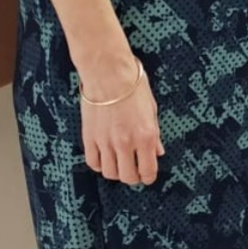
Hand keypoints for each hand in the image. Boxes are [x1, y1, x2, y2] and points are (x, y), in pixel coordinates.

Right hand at [78, 52, 164, 185]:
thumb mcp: (151, 109)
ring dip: (115, 171)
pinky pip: (93, 162)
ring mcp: (106, 142)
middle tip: (133, 170)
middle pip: (128, 177)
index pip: (148, 171)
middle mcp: (126, 143)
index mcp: (146, 136)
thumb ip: (155, 134)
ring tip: (118, 162)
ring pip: (110, 173)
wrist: (108, 72)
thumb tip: (158, 151)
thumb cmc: (132, 85)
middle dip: (133, 176)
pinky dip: (99, 164)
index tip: (147, 175)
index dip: (148, 177)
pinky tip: (104, 156)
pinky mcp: (89, 138)